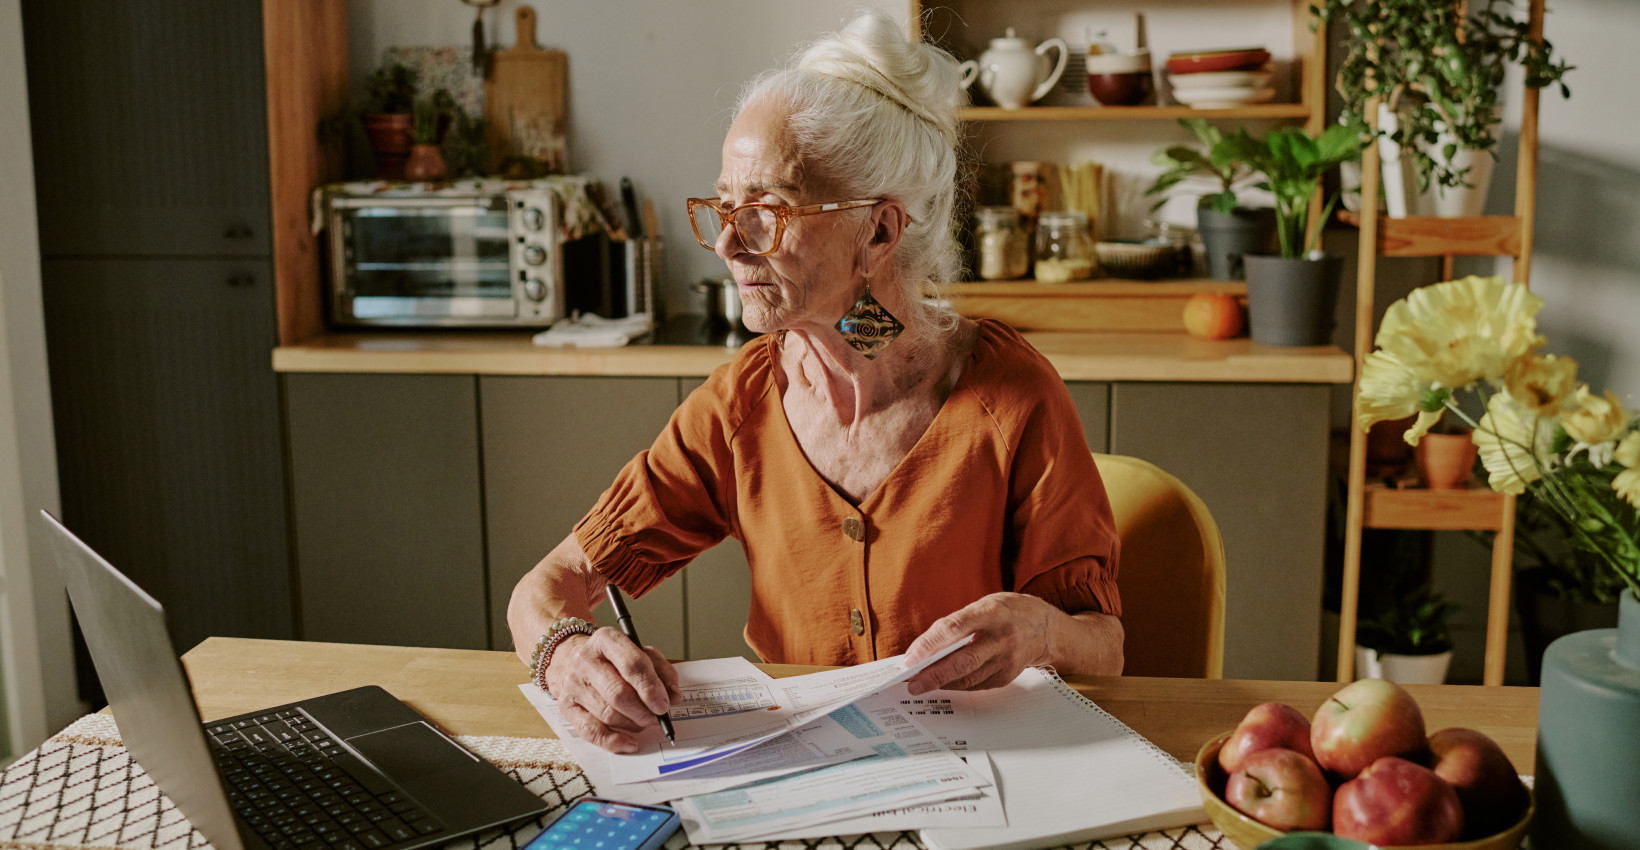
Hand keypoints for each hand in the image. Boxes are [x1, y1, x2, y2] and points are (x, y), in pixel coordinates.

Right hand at [543, 627, 680, 752]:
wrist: (570, 658)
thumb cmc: (612, 658)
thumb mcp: (640, 653)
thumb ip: (661, 671)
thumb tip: (674, 696)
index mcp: (606, 640)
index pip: (632, 664)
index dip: (651, 688)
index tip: (664, 704)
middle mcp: (585, 660)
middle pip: (618, 693)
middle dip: (643, 711)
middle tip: (656, 718)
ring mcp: (573, 683)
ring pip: (607, 714)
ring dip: (632, 724)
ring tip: (643, 722)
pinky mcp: (566, 706)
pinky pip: (590, 731)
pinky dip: (613, 741)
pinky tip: (628, 742)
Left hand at [902, 593, 1055, 694]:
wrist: (1046, 628)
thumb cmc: (1009, 612)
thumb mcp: (985, 605)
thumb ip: (958, 623)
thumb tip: (926, 647)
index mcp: (993, 612)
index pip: (956, 627)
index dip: (931, 644)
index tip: (911, 657)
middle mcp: (1002, 637)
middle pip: (963, 660)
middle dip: (933, 674)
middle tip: (911, 682)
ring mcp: (1007, 659)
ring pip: (968, 677)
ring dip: (941, 683)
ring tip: (920, 684)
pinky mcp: (1007, 676)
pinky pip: (976, 684)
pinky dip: (956, 685)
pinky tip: (942, 683)